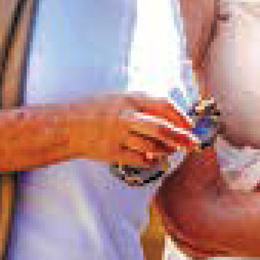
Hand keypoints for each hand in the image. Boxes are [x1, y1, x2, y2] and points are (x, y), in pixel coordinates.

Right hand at [69, 93, 198, 165]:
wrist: (65, 127)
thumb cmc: (95, 110)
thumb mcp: (118, 99)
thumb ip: (141, 105)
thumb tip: (170, 114)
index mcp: (129, 99)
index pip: (163, 105)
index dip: (180, 116)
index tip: (189, 125)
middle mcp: (125, 117)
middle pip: (162, 128)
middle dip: (181, 137)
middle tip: (194, 144)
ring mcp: (118, 135)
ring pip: (152, 146)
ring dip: (166, 150)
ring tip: (171, 150)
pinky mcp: (111, 152)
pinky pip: (138, 159)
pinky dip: (150, 160)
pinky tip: (154, 159)